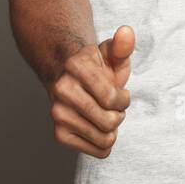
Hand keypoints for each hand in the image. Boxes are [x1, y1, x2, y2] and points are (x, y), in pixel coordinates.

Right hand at [47, 25, 133, 157]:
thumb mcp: (111, 54)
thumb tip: (127, 32)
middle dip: (119, 114)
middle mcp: (62, 91)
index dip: (123, 99)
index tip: (121, 94)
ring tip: (106, 115)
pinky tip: (98, 126)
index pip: (110, 98)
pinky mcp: (59, 134)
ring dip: (113, 129)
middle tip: (114, 106)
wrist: (66, 78)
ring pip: (104, 139)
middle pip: (109, 122)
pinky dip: (104, 142)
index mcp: (76, 67)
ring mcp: (58, 114)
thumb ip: (122, 46)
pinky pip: (97, 151)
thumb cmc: (96, 68)